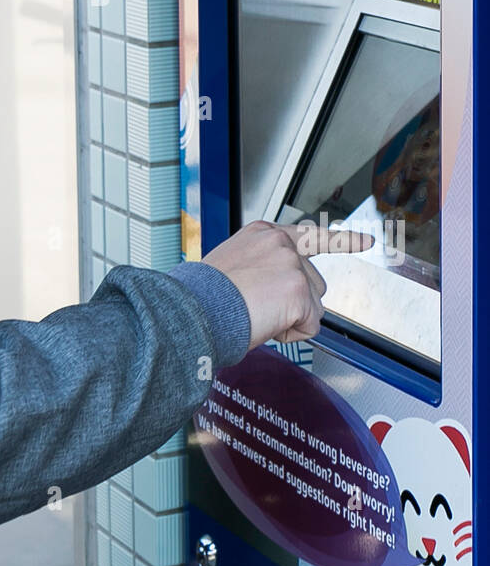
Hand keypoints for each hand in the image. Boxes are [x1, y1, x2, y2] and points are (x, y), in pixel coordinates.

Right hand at [203, 219, 373, 348]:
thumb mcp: (235, 266)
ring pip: (314, 306)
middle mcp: (281, 242)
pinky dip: (290, 333)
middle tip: (257, 307)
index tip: (368, 242)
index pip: (312, 235)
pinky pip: (310, 325)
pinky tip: (264, 322)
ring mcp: (292, 265)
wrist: (195, 309)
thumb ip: (264, 267)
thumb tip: (278, 290)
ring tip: (256, 313)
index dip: (344, 241)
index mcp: (264, 233)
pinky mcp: (300, 290)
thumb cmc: (204, 297)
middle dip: (295, 303)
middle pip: (315, 283)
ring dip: (291, 318)